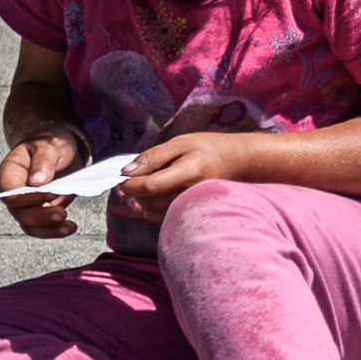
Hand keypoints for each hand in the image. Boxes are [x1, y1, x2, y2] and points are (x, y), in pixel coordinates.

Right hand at [0, 126, 86, 237]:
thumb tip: (37, 181)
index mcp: (9, 173)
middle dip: (41, 217)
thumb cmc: (50, 141)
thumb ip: (42, 161)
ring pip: (30, 224)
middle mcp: (14, 191)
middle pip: (20, 213)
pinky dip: (55, 230)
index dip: (28, 199)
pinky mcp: (40, 209)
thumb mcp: (49, 144)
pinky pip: (43, 226)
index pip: (10, 195)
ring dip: (48, 229)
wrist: (61, 146)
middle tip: (61, 213)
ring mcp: (26, 203)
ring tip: (68, 226)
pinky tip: (70, 227)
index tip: (51, 194)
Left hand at [118, 130, 254, 216]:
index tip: (123, 176)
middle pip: (147, 203)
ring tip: (156, 181)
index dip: (130, 183)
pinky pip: (159, 217)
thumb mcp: (180, 142)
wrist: (236, 163)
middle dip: (136, 190)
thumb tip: (126, 172)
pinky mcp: (188, 216)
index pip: (150, 187)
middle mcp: (190, 196)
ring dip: (144, 199)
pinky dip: (153, 205)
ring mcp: (190, 209)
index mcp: (189, 173)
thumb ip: (153, 157)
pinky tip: (164, 191)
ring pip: (150, 213)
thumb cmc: (208, 149)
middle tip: (143, 174)